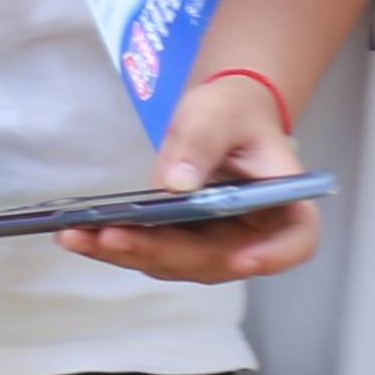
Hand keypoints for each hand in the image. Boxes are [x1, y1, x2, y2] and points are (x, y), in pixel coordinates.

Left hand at [62, 74, 328, 282]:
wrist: (220, 117)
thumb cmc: (233, 111)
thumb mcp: (218, 113)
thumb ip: (202, 143)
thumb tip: (176, 184)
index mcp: (285, 203)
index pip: (296, 241)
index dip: (274, 256)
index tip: (243, 259)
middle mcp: (255, 235)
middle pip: (218, 260)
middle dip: (161, 251)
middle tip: (110, 236)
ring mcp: (217, 246)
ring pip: (177, 263)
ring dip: (126, 254)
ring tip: (78, 236)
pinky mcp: (184, 245)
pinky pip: (152, 252)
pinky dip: (116, 246)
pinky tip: (78, 234)